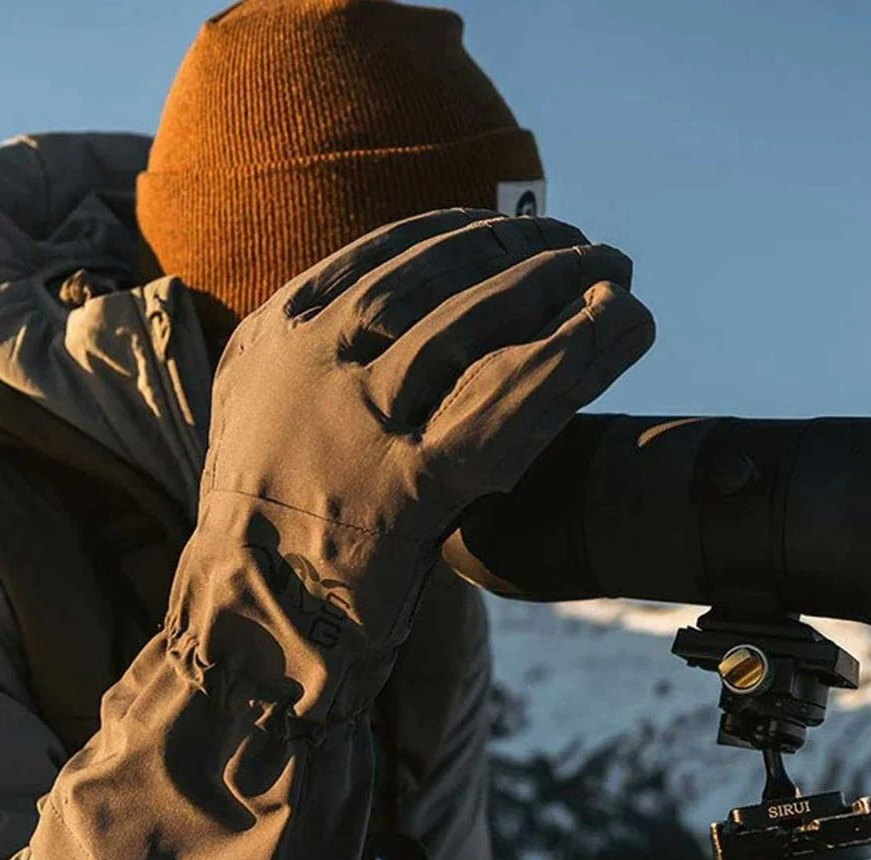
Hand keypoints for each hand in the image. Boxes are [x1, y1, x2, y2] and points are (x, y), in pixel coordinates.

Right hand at [190, 208, 654, 713]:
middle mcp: (314, 364)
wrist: (249, 618)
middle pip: (437, 277)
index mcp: (279, 334)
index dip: (465, 234)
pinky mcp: (408, 489)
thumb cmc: (263, 520)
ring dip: (550, 286)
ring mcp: (357, 424)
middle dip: (519, 249)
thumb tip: (379, 309)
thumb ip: (308, 351)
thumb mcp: (256, 409)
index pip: (390, 253)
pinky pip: (503, 409)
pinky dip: (569, 361)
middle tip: (579, 244)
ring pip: (469, 326)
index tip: (512, 231)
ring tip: (610, 268)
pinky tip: (621, 324)